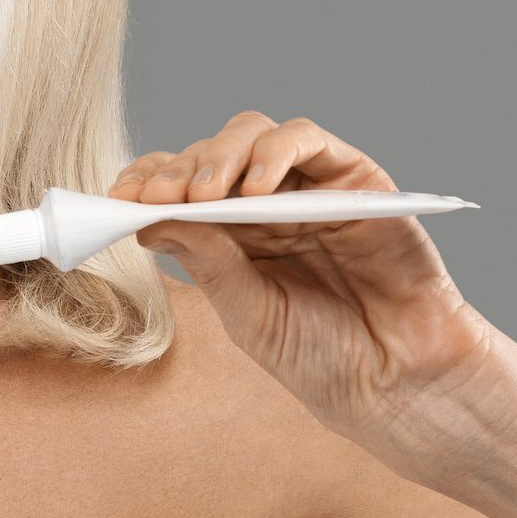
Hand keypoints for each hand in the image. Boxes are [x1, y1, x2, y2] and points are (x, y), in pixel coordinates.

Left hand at [110, 111, 503, 450]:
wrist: (398, 381)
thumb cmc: (323, 356)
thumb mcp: (249, 312)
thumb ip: (207, 260)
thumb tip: (146, 217)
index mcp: (232, 235)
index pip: (179, 188)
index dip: (148, 184)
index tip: (118, 197)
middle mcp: (267, 203)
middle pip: (209, 155)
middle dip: (176, 170)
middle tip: (156, 195)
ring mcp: (309, 187)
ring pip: (254, 136)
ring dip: (219, 155)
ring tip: (204, 193)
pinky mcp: (354, 178)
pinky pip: (310, 140)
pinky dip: (276, 152)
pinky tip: (255, 188)